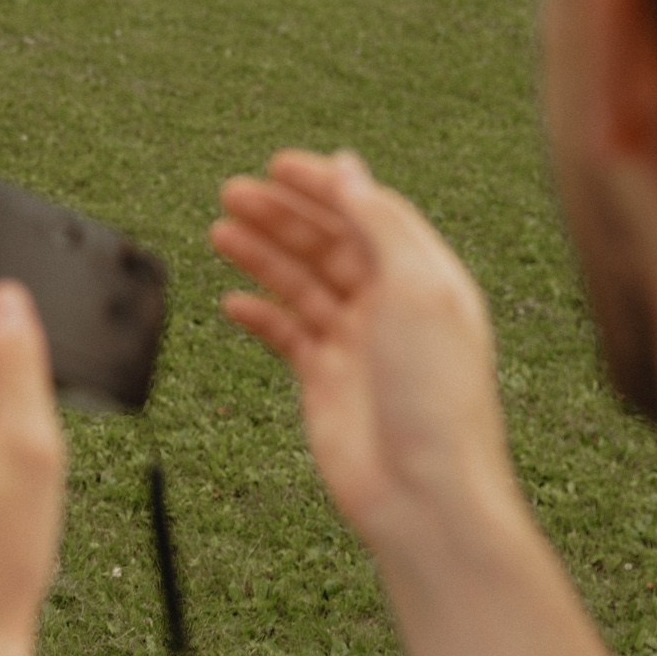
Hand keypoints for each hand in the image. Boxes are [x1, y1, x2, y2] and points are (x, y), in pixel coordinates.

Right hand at [211, 149, 517, 554]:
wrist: (423, 490)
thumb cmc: (436, 396)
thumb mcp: (417, 290)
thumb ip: (380, 224)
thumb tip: (349, 169)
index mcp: (422, 277)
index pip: (368, 213)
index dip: (323, 186)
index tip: (277, 165)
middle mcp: (390, 305)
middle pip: (327, 243)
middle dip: (281, 216)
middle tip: (232, 193)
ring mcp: (355, 343)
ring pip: (300, 284)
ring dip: (261, 255)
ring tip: (220, 232)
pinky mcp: (324, 382)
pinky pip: (285, 335)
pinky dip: (258, 315)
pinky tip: (231, 301)